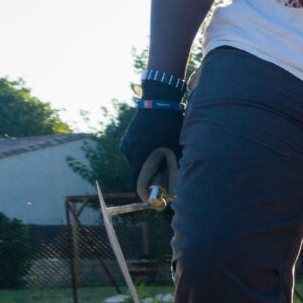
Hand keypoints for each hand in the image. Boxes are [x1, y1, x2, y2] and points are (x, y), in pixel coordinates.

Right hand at [121, 76, 185, 199]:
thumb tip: (174, 190)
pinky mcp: (128, 139)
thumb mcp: (176, 149)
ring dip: (151, 165)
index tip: (157, 200)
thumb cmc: (171, 126)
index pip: (138, 186)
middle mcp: (129, 153)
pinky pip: (137, 154)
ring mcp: (126, 145)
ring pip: (139, 164)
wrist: (158, 101)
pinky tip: (158, 145)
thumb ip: (173, 170)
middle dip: (153, 179)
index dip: (147, 196)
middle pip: (139, 175)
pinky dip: (147, 155)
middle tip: (168, 176)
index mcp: (141, 157)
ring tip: (165, 155)